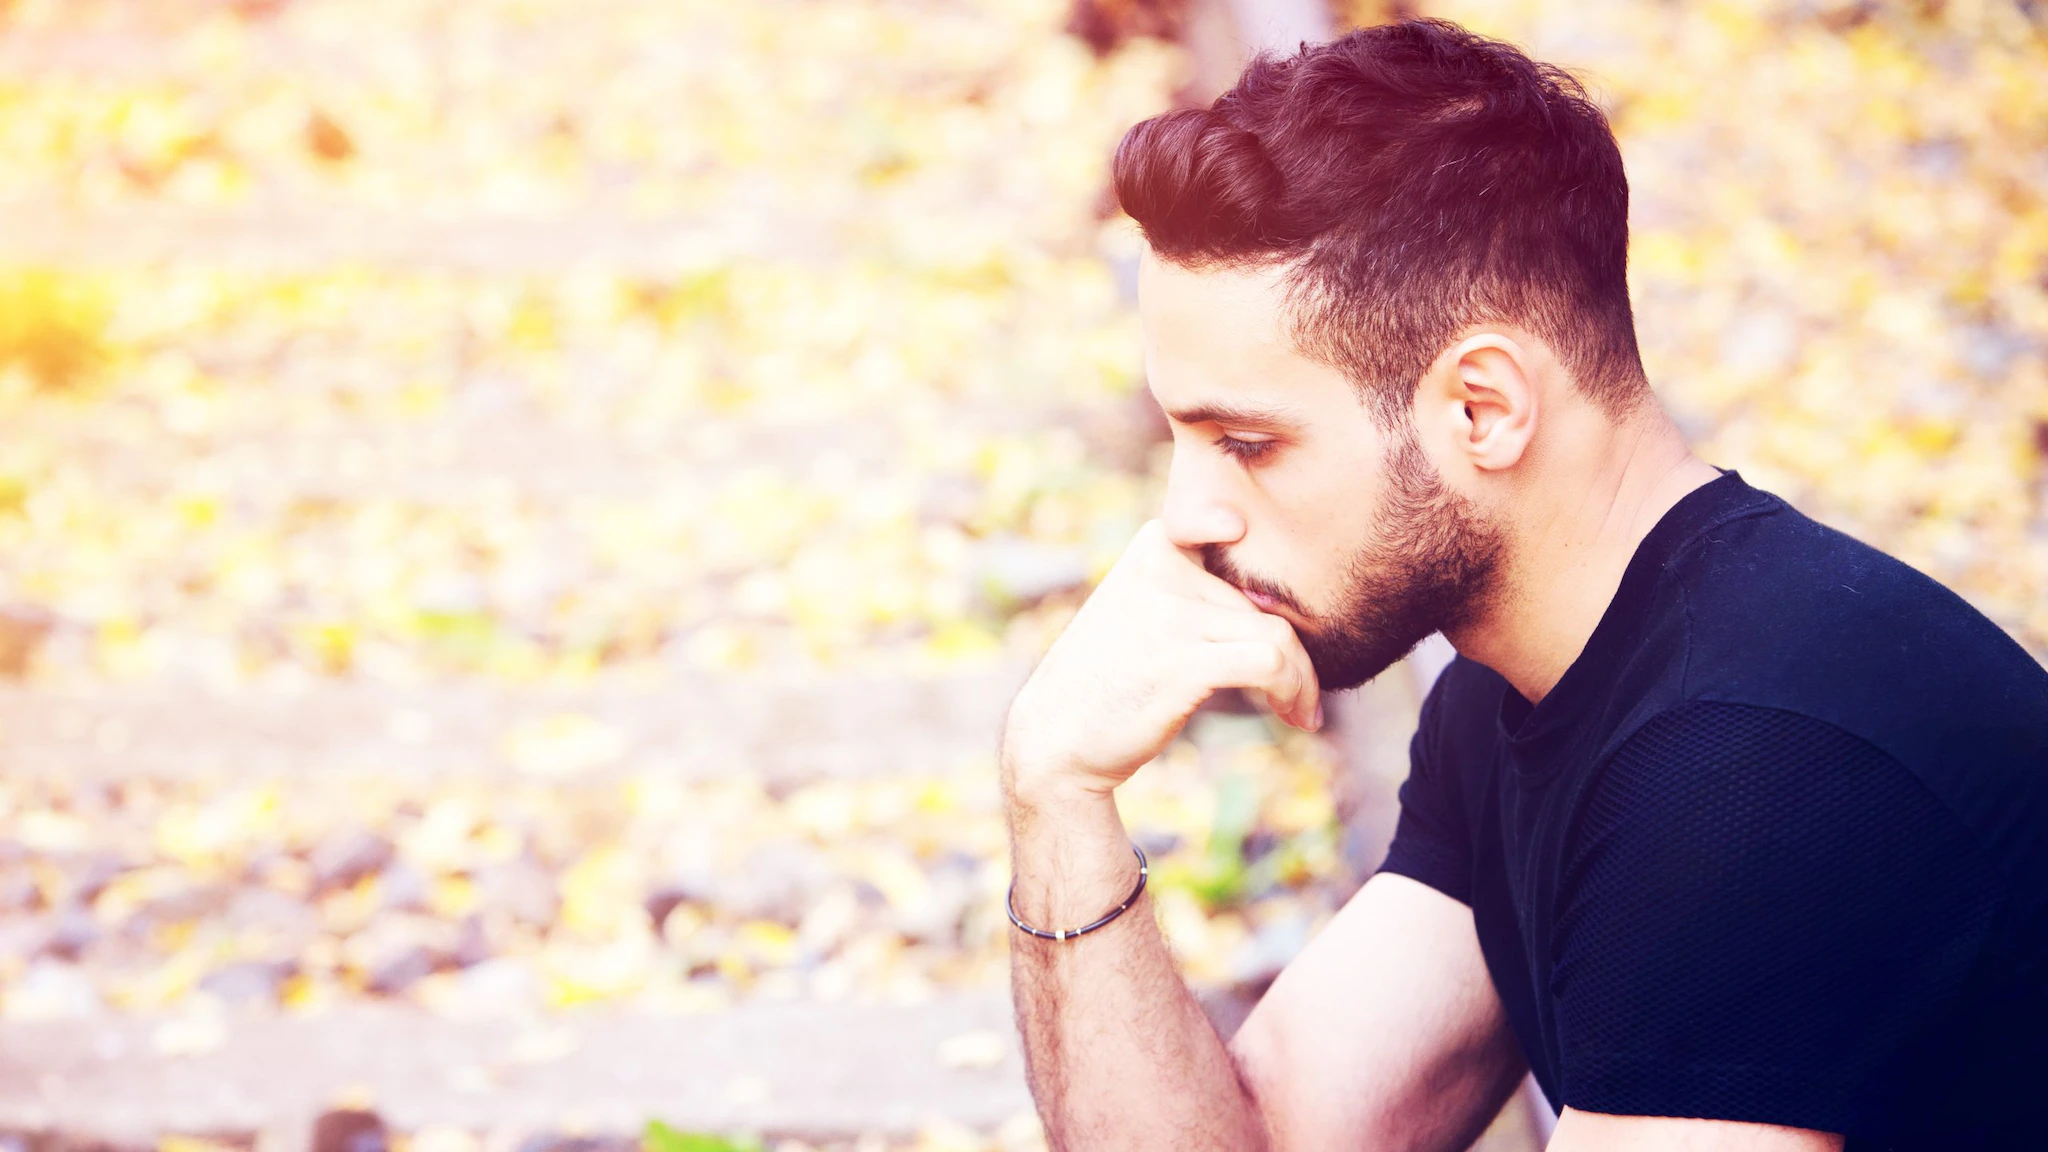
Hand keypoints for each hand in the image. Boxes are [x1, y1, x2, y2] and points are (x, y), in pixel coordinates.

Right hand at [1000, 519, 1321, 799]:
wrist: (1055, 739)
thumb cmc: (1106, 681)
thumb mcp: (1138, 610)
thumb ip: (1191, 590)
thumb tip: (1277, 604)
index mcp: (1152, 547)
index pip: (1231, 538)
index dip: (1260, 562)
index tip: (1265, 582)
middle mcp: (1160, 571)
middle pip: (1264, 604)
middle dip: (1293, 652)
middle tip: (1302, 693)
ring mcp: (1171, 615)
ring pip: (1277, 634)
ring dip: (1302, 680)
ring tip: (1303, 711)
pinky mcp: (1185, 663)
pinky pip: (1271, 662)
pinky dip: (1295, 691)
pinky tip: (1297, 717)